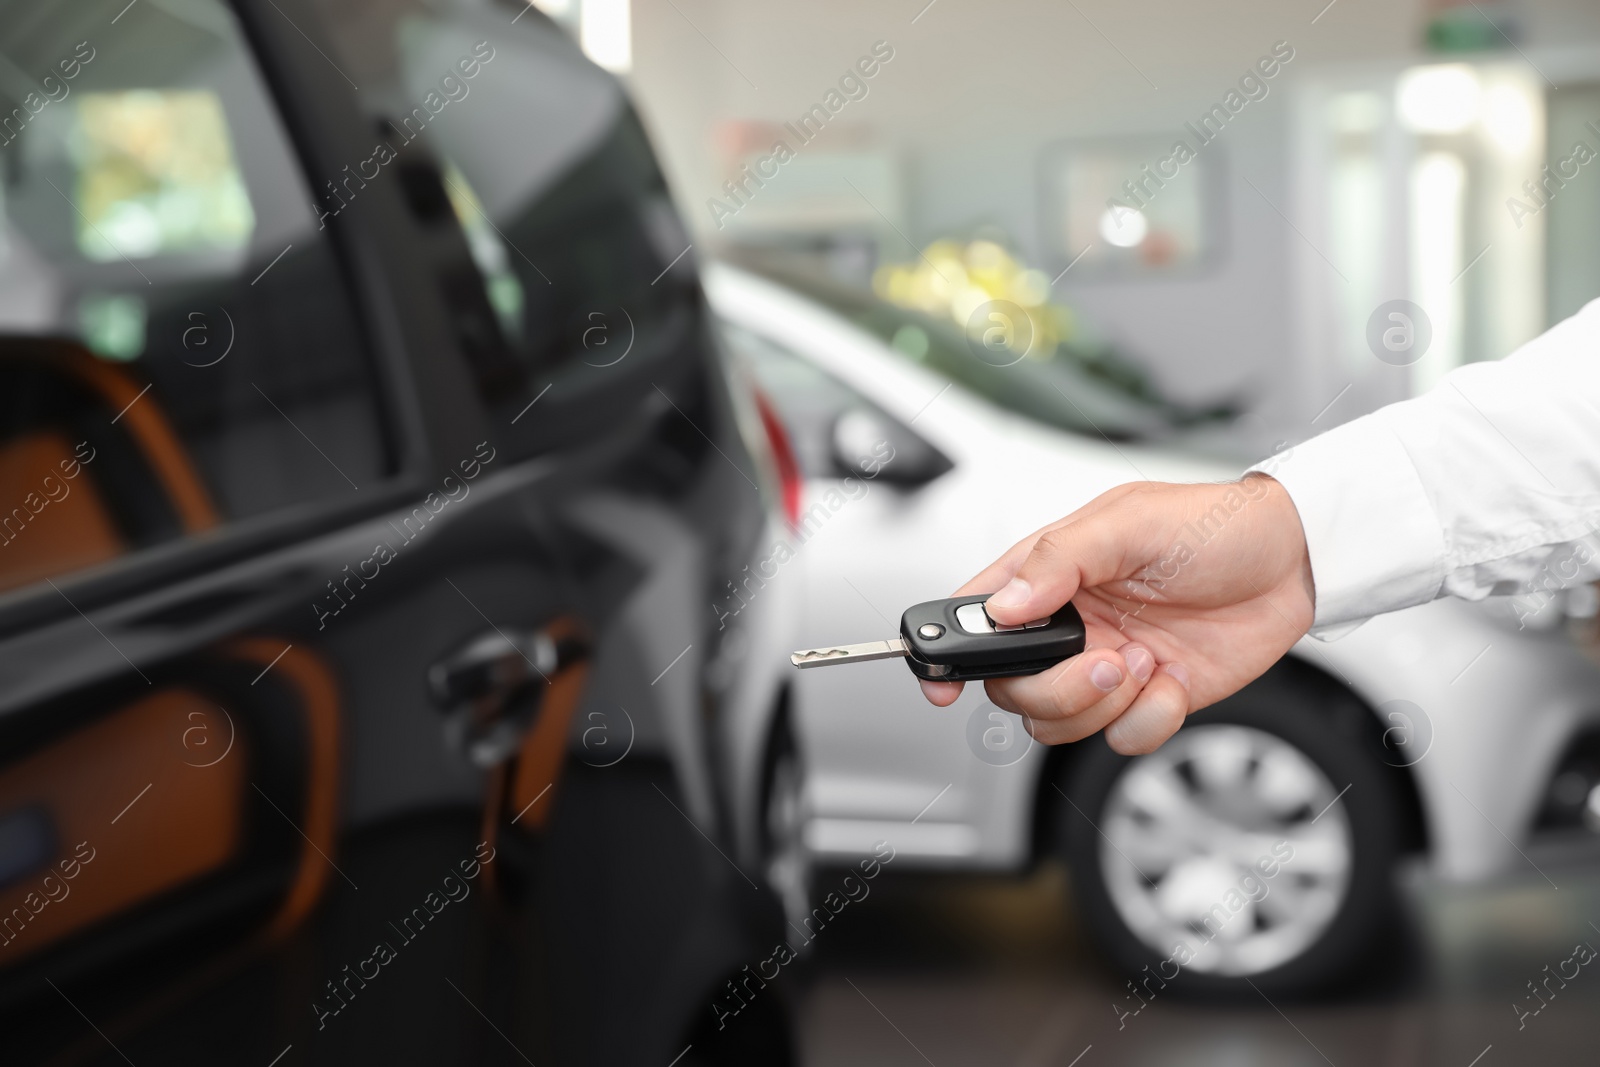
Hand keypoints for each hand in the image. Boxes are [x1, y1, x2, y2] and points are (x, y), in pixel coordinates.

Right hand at [920, 475, 1314, 753]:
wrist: (1296, 564)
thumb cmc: (1212, 526)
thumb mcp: (1129, 522)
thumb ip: (1059, 560)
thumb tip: (1004, 605)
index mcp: (1048, 576)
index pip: (974, 618)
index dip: (945, 653)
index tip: (941, 685)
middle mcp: (1069, 626)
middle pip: (1012, 688)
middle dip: (1055, 688)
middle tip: (1107, 658)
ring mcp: (1106, 666)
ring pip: (1057, 723)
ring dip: (1102, 705)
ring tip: (1147, 661)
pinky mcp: (1149, 698)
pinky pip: (1121, 739)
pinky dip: (1149, 721)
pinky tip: (1173, 681)